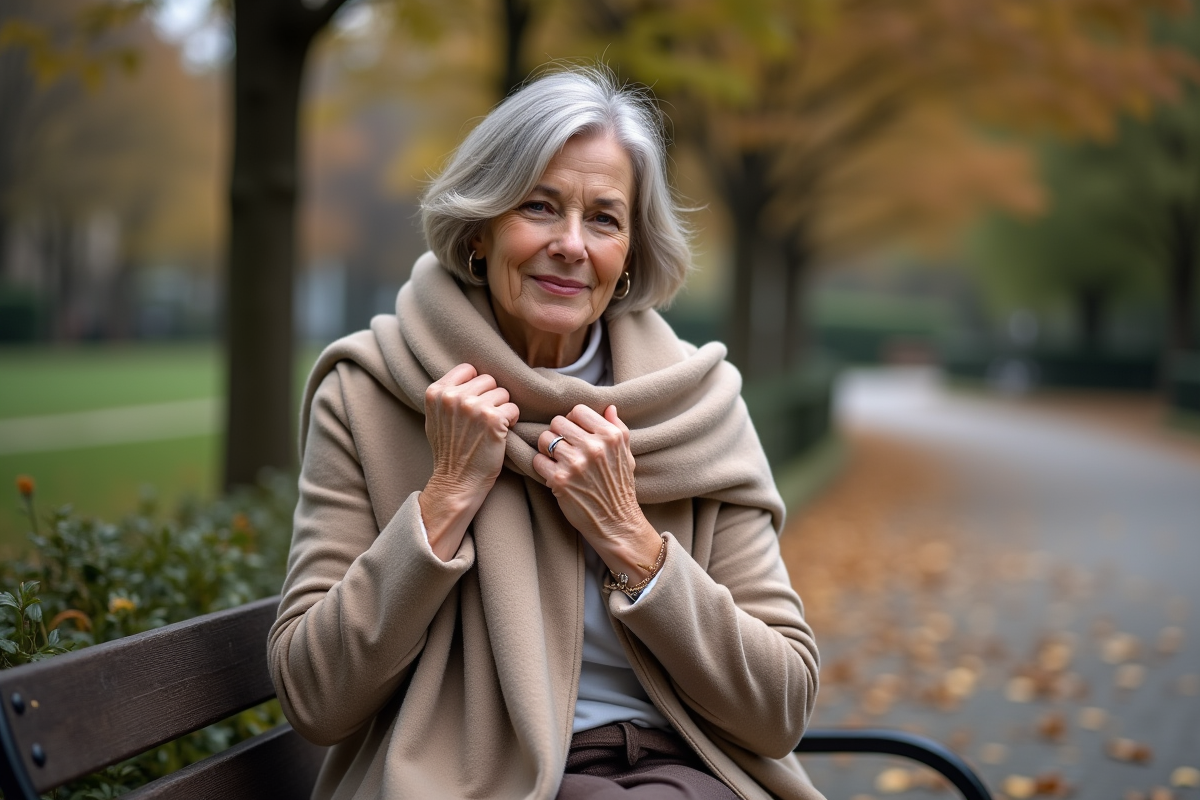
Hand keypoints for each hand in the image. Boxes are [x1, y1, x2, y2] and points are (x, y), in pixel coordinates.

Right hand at [420, 363, 518, 559]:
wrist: (455, 483)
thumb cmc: (449, 452)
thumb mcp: (436, 418)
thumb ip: (447, 395)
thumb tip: (470, 374)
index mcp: (436, 392)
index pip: (468, 369)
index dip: (476, 386)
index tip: (475, 404)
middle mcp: (453, 397)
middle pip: (488, 380)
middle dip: (491, 398)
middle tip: (484, 420)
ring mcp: (473, 407)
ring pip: (503, 393)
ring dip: (502, 410)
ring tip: (490, 428)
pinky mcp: (493, 420)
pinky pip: (514, 408)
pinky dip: (512, 421)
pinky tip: (500, 434)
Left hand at [533, 405, 661, 580]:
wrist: (617, 523)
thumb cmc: (620, 488)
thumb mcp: (627, 455)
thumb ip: (618, 428)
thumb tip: (609, 406)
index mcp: (610, 436)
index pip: (578, 410)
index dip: (573, 420)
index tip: (574, 433)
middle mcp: (594, 446)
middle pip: (558, 422)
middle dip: (557, 434)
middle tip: (563, 448)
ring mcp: (576, 463)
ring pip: (544, 438)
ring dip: (547, 449)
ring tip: (556, 460)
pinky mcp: (560, 480)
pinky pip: (537, 460)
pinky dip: (541, 466)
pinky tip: (552, 474)